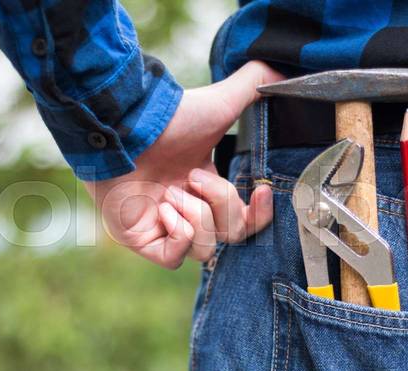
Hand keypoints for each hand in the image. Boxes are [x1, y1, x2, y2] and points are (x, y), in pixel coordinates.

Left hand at [85, 61, 284, 268]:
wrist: (124, 126)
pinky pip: (173, 259)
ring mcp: (163, 228)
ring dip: (195, 218)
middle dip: (220, 205)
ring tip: (170, 192)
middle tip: (192, 177)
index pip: (246, 222)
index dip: (260, 215)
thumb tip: (283, 73)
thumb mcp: (220, 103)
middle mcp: (188, 211)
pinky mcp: (140, 240)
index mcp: (207, 188)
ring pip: (204, 250)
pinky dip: (176, 235)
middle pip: (229, 236)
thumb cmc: (169, 116)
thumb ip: (252, 87)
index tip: (263, 192)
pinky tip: (162, 209)